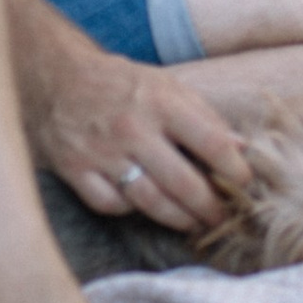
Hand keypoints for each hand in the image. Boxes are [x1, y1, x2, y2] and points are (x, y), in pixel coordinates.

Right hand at [26, 48, 251, 232]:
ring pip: (150, 201)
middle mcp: (134, 129)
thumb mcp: (167, 85)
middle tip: (222, 218)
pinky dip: (129, 210)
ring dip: (178, 218)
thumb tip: (241, 147)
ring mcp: (103, 152)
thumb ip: (204, 115)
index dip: (234, 169)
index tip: (246, 183)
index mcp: (162, 102)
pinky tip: (142, 206)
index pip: (211, 142)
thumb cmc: (122, 83)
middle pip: (182, 182)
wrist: (56, 78)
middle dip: (209, 207)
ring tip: (194, 224)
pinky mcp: (76, 170)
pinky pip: (111, 204)